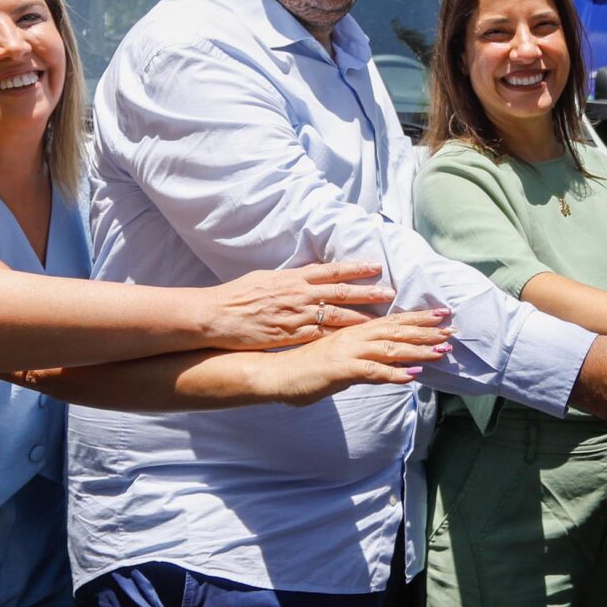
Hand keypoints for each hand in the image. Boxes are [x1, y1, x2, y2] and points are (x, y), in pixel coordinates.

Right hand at [203, 261, 395, 349]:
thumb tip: (304, 275)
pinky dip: (341, 336)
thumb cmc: (236, 296)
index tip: (375, 266)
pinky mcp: (292, 335)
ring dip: (361, 316)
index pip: (331, 270)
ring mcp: (297, 315)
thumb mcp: (265, 278)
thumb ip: (288, 279)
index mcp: (293, 277)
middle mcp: (299, 293)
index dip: (355, 268)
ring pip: (337, 314)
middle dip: (367, 291)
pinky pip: (323, 335)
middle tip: (390, 291)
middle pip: (341, 291)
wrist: (216, 316)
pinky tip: (357, 340)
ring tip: (382, 318)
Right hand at [260, 309, 452, 404]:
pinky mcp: (342, 370)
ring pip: (390, 348)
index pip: (392, 322)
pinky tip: (413, 376)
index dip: (418, 319)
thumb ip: (362, 356)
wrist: (277, 373)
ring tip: (442, 351)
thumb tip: (385, 361)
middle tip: (452, 330)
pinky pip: (373, 372)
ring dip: (419, 350)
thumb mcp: (339, 356)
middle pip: (397, 331)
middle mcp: (355, 337)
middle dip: (427, 331)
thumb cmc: (306, 367)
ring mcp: (349, 352)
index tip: (441, 315)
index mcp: (354, 331)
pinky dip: (394, 374)